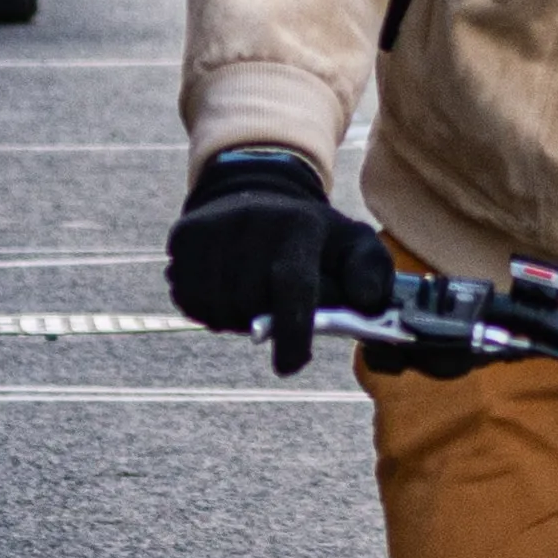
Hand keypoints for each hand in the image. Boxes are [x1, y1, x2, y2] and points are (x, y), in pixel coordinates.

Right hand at [166, 144, 394, 374]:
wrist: (258, 191)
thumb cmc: (313, 236)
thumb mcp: (353, 244)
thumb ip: (373, 273)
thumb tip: (366, 300)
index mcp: (300, 225)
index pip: (292, 285)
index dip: (292, 332)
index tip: (289, 366)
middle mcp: (253, 221)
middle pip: (251, 305)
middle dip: (266, 323)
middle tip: (276, 310)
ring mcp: (213, 227)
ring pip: (218, 308)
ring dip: (237, 316)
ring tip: (254, 294)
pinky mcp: (184, 236)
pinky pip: (190, 298)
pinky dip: (209, 306)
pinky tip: (227, 285)